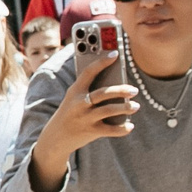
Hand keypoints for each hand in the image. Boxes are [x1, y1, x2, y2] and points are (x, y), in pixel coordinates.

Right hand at [29, 51, 135, 191]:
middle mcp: (79, 103)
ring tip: (135, 106)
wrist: (56, 137)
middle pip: (103, 93)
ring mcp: (85, 118)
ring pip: (109, 110)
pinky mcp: (91, 132)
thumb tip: (117, 83)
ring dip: (125, 108)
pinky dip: (122, 128)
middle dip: (120, 90)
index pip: (89, 72)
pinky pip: (110, 130)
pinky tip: (130, 125)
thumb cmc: (71, 112)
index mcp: (75, 90)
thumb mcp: (74, 98)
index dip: (102, 61)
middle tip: (134, 90)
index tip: (115, 54)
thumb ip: (90, 89)